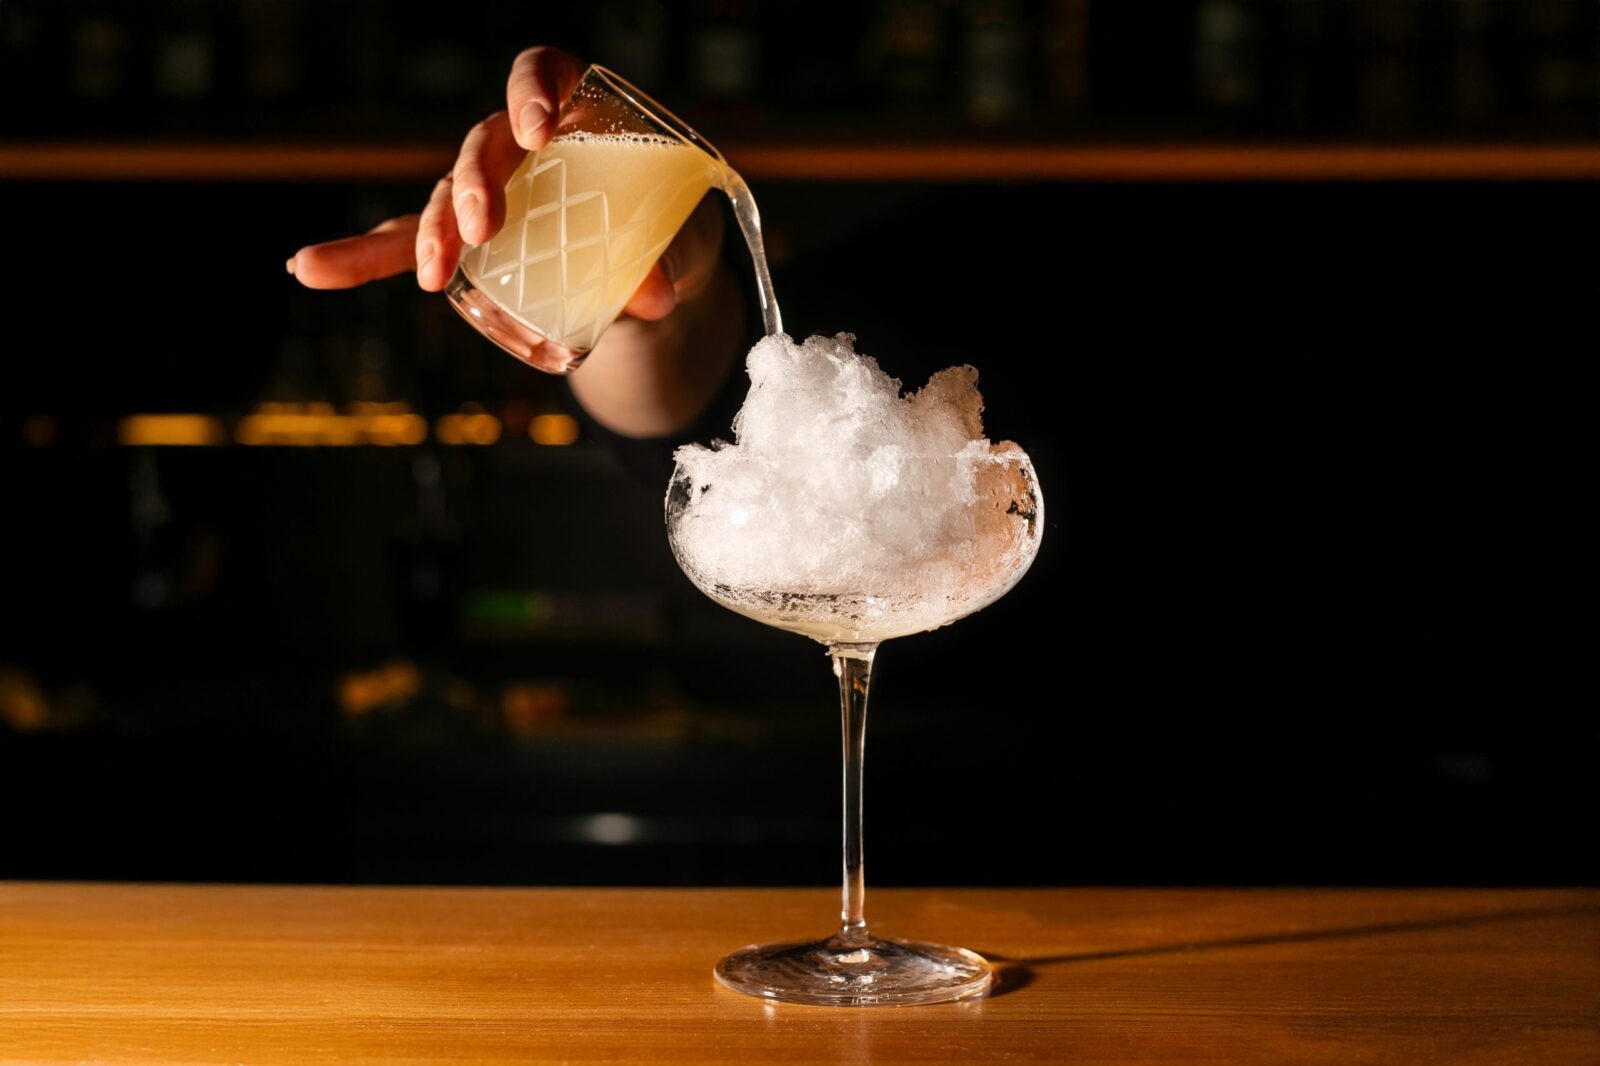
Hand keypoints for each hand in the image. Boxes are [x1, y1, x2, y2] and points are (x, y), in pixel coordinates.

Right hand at [285, 46, 722, 321]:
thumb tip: (657, 297)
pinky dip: (360, 258)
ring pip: (443, 197)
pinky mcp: (464, 239)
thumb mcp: (680, 237)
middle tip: (485, 226)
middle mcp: (520, 141)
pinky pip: (406, 243)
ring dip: (434, 234)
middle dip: (476, 182)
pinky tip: (307, 268)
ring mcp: (484, 189)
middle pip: (483, 145)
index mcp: (575, 108)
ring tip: (430, 274)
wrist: (652, 263)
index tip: (540, 133)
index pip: (542, 74)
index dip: (533, 92)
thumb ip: (668, 256)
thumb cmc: (669, 226)